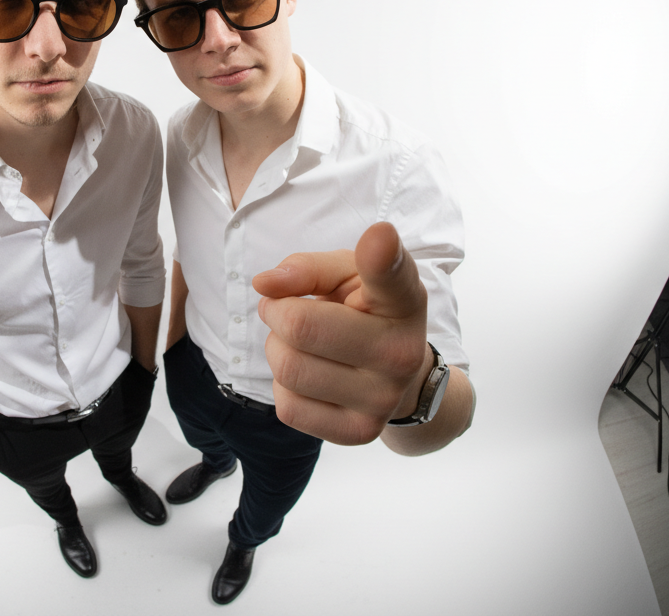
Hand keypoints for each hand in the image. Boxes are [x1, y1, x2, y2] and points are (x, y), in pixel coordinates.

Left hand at [253, 222, 431, 444]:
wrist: (397, 377)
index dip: (381, 255)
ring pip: (288, 368)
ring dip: (277, 348)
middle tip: (288, 310)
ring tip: (301, 344)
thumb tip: (265, 284)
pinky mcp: (359, 433)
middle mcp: (402, 352)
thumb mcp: (346, 275)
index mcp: (403, 299)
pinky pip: (287, 407)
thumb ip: (307, 268)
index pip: (391, 275)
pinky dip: (284, 386)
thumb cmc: (364, 311)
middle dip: (277, 312)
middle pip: (299, 326)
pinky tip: (310, 374)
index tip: (380, 235)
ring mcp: (383, 399)